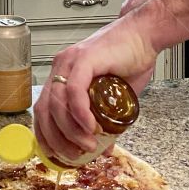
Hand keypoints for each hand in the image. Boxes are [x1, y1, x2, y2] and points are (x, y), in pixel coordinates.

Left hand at [33, 12, 158, 164]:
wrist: (146, 34)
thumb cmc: (131, 60)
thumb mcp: (115, 99)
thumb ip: (105, 122)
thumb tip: (103, 149)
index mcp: (62, 74)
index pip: (42, 110)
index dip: (45, 135)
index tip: (56, 154)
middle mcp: (61, 66)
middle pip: (44, 110)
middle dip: (56, 139)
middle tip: (74, 155)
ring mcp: (70, 61)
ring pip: (57, 103)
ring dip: (70, 130)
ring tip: (88, 144)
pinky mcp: (84, 59)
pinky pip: (74, 91)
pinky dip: (79, 113)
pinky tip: (90, 126)